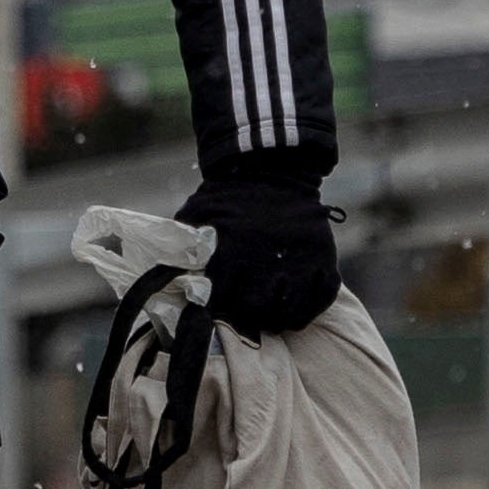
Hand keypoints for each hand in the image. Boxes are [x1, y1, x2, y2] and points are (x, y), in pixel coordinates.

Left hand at [178, 171, 338, 335]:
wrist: (273, 168)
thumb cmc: (226, 197)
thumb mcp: (195, 215)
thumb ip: (182, 247)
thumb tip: (164, 278)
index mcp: (232, 247)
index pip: (220, 299)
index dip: (216, 310)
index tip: (216, 312)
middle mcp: (267, 256)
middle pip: (254, 309)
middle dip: (245, 318)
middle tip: (242, 319)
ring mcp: (300, 257)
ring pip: (288, 310)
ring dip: (276, 320)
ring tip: (267, 319)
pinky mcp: (324, 256)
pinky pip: (322, 298)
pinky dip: (308, 311)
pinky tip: (295, 314)